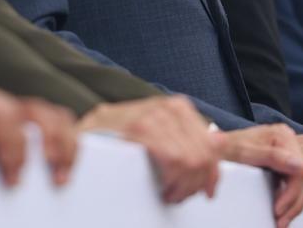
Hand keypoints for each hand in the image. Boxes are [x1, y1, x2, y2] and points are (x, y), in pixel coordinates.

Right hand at [78, 96, 219, 203]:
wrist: (83, 137)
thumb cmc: (120, 140)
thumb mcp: (158, 134)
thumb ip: (187, 137)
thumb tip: (220, 142)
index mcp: (176, 107)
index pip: (211, 144)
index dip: (212, 173)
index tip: (207, 192)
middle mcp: (166, 107)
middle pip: (203, 154)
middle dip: (195, 183)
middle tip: (178, 195)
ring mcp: (151, 116)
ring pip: (191, 160)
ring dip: (183, 186)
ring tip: (168, 193)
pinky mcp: (138, 129)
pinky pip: (173, 160)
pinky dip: (172, 180)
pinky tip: (162, 189)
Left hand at [215, 124, 302, 227]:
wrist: (211, 148)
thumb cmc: (222, 147)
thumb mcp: (242, 152)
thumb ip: (271, 157)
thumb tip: (300, 167)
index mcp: (282, 135)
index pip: (300, 169)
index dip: (292, 193)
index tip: (278, 209)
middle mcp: (288, 142)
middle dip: (293, 203)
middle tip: (280, 220)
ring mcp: (287, 153)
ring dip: (295, 204)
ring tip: (281, 220)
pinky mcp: (283, 165)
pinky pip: (296, 185)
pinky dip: (291, 200)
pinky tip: (281, 210)